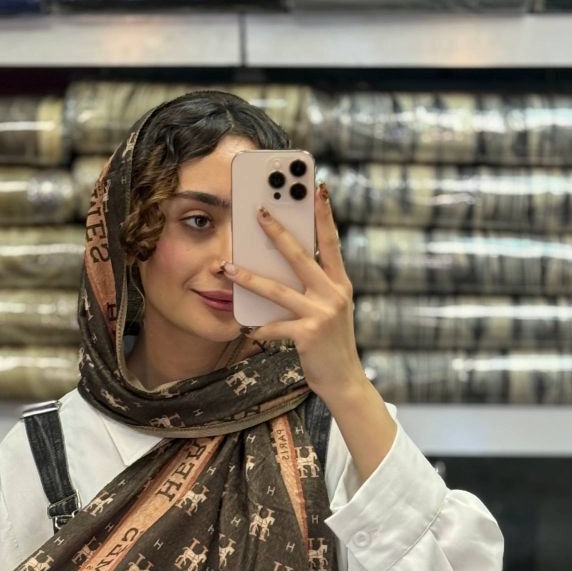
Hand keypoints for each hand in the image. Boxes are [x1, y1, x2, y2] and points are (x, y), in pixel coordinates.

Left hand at [223, 182, 365, 401]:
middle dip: (277, 232)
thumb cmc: (331, 344)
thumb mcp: (330, 310)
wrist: (345, 381)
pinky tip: (248, 329)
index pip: (331, 242)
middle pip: (300, 256)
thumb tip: (285, 267)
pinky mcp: (308, 334)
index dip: (325, 215)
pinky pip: (274, 325)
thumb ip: (315, 288)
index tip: (317, 189)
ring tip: (227, 268)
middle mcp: (334, 294)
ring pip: (278, 289)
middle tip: (258, 213)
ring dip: (248, 278)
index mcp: (340, 284)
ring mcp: (322, 313)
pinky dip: (259, 327)